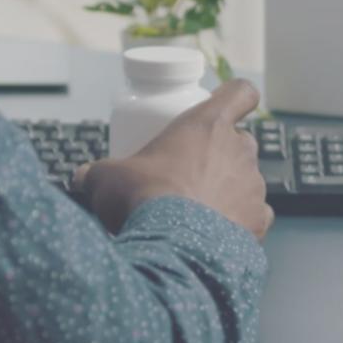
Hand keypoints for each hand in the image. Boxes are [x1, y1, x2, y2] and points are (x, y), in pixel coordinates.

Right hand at [74, 80, 272, 240]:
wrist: (172, 250)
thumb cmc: (143, 201)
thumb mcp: (106, 178)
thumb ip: (95, 173)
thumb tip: (82, 179)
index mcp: (208, 125)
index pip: (240, 93)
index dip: (233, 97)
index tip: (221, 107)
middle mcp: (239, 150)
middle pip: (240, 140)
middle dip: (220, 154)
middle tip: (190, 172)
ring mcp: (254, 187)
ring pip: (247, 180)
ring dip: (227, 190)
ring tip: (197, 211)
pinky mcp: (259, 222)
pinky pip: (253, 216)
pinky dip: (237, 223)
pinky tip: (213, 236)